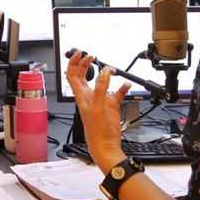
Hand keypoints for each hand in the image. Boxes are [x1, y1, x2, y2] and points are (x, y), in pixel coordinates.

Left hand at [65, 51, 128, 173]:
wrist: (105, 145)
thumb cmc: (95, 131)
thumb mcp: (97, 107)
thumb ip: (101, 89)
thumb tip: (104, 73)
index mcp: (81, 96)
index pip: (72, 75)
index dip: (74, 63)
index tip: (80, 53)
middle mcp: (89, 96)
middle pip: (84, 76)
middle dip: (86, 64)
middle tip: (92, 56)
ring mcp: (100, 100)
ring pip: (102, 83)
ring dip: (107, 75)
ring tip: (112, 70)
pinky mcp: (111, 106)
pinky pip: (117, 93)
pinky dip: (122, 88)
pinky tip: (126, 85)